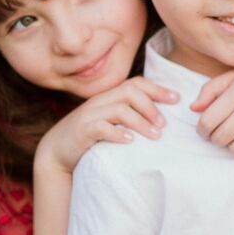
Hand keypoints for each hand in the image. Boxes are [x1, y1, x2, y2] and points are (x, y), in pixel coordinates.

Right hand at [36, 77, 179, 171]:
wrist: (56, 151)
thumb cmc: (88, 137)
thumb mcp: (109, 122)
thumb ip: (128, 116)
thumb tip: (160, 119)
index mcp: (108, 97)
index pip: (136, 83)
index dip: (158, 89)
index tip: (177, 99)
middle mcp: (100, 101)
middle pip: (129, 91)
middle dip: (151, 106)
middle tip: (164, 124)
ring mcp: (89, 115)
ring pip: (119, 109)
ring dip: (141, 121)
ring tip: (155, 135)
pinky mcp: (82, 131)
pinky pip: (101, 127)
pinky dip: (118, 133)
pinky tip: (129, 141)